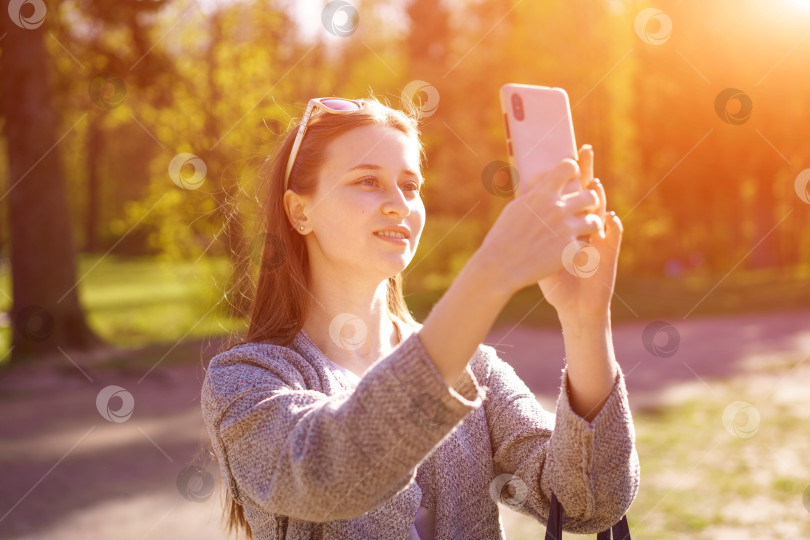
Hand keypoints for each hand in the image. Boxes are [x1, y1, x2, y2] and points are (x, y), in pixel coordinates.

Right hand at [476, 156, 603, 296]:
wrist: (500, 265)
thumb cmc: (502, 236)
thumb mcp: (516, 208)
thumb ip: (534, 196)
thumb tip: (542, 186)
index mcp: (542, 194)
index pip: (569, 167)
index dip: (573, 170)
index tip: (572, 177)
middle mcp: (557, 208)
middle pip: (590, 195)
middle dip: (588, 202)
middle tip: (582, 210)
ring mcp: (566, 229)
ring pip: (595, 220)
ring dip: (589, 225)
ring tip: (582, 230)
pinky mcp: (569, 250)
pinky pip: (587, 244)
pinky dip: (580, 247)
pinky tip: (573, 249)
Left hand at [538, 144, 623, 318]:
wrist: (574, 306)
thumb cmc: (556, 280)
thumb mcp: (540, 253)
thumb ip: (533, 231)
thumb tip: (514, 212)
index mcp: (570, 224)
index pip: (569, 193)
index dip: (567, 174)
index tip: (560, 153)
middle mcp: (587, 228)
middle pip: (586, 195)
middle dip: (586, 174)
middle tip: (583, 152)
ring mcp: (599, 240)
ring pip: (601, 213)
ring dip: (599, 198)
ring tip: (594, 184)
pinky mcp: (608, 257)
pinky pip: (612, 241)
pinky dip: (612, 229)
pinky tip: (610, 219)